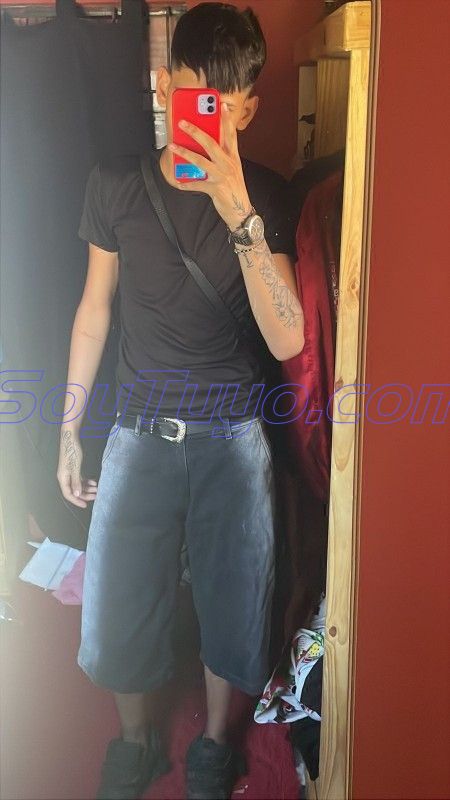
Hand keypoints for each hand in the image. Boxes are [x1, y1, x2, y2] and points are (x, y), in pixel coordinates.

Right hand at [57, 428, 96, 508]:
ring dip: (87, 487)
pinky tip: (93, 481)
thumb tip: (76, 494)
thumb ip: (76, 482)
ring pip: (78, 484)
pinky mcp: (73, 468)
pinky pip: (79, 478)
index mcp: (63, 478)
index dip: (77, 500)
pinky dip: (86, 480)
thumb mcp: (75, 468)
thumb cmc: (72, 452)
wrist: (70, 438)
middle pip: (74, 490)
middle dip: (85, 494)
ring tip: (96, 489)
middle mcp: (65, 477)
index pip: (68, 494)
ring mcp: (69, 472)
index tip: (86, 505)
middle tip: (95, 496)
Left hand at [168, 102, 252, 229]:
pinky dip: (187, 183)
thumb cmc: (234, 188)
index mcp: (233, 158)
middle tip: (183, 123)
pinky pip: (197, 184)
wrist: (241, 211)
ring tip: (173, 146)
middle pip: (211, 144)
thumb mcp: (232, 170)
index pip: (230, 135)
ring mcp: (221, 176)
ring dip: (185, 153)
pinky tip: (178, 181)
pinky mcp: (215, 189)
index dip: (226, 120)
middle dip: (196, 132)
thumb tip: (205, 147)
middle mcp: (228, 164)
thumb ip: (221, 157)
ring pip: (201, 161)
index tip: (221, 105)